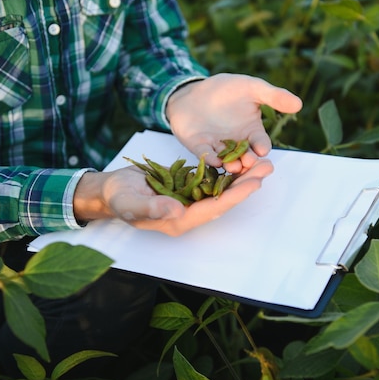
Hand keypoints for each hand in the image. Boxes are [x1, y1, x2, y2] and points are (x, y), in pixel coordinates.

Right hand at [73, 159, 272, 235]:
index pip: (213, 208)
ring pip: (221, 189)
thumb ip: (151, 209)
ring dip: (241, 176)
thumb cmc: (118, 198)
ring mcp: (189, 201)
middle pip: (223, 199)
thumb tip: (176, 212)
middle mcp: (189, 213)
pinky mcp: (188, 188)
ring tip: (262, 161)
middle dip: (246, 184)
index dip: (234, 196)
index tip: (254, 183)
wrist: (111, 190)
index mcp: (179, 220)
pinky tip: (240, 158)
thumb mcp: (130, 203)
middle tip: (268, 167)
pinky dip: (227, 170)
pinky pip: (211, 180)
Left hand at [166, 73, 301, 172]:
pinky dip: (210, 158)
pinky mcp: (200, 147)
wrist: (194, 90)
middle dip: (248, 161)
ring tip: (233, 166)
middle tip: (249, 163)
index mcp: (252, 132)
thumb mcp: (251, 88)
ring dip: (230, 164)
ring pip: (227, 160)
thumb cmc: (226, 89)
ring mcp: (218, 147)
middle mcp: (237, 144)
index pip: (261, 143)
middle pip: (246, 157)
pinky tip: (214, 160)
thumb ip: (273, 96)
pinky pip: (205, 155)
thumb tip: (298, 104)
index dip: (262, 147)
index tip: (262, 150)